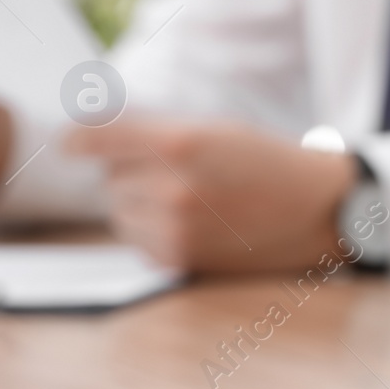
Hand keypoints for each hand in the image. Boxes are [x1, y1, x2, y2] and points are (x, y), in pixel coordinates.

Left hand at [65, 120, 355, 272]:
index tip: (70, 145)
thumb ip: (155, 134)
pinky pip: (138, 242)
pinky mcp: (180, 258)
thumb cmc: (269, 163)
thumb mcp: (215, 130)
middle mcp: (171, 184)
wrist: (319, 209)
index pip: (96, 139)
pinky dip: (152, 232)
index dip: (78, 142)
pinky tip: (190, 224)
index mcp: (178, 141)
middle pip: (109, 179)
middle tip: (173, 175)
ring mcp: (174, 225)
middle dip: (129, 175)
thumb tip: (92, 144)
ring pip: (119, 213)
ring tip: (184, 201)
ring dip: (137, 205)